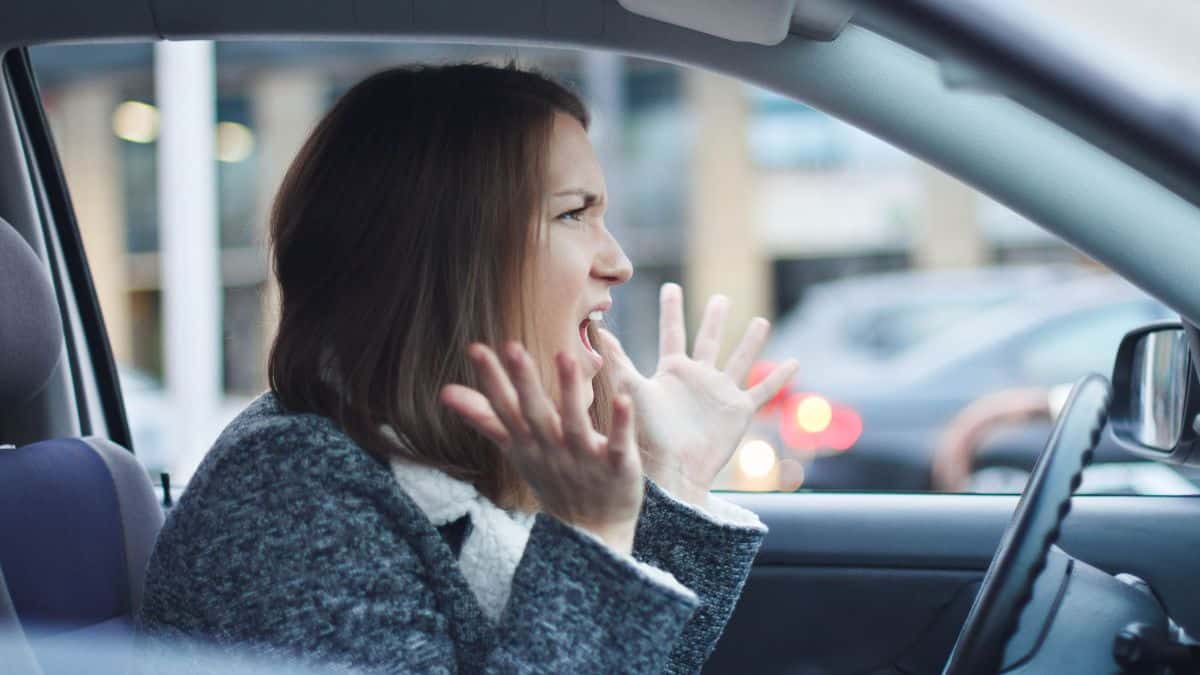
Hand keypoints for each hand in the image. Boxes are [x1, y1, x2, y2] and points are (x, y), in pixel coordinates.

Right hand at [440, 342, 642, 554]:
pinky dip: (620, 425)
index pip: (504, 408)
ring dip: (569, 392)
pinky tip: (623, 399)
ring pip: (575, 424)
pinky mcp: (615, 468)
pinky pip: (617, 445)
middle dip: (524, 382)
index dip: (491, 380)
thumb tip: (445, 391)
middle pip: (535, 413)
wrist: (591, 533)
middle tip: (511, 347)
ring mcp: (584, 459)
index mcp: (527, 443)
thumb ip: (485, 418)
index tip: (475, 348)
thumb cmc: (552, 479)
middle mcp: (552, 449)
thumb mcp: (515, 450)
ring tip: (564, 357)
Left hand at [596, 283, 797, 505]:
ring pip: (740, 359)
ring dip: (751, 341)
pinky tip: (794, 363)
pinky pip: (763, 390)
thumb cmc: (648, 433)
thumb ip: (619, 361)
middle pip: (708, 340)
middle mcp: (697, 378)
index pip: (672, 332)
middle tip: (720, 298)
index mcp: (672, 371)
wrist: (672, 469)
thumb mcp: (633, 389)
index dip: (671, 309)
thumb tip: (599, 331)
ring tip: (760, 321)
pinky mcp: (739, 411)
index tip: (670, 287)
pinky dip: (779, 378)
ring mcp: (720, 393)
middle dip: (714, 319)